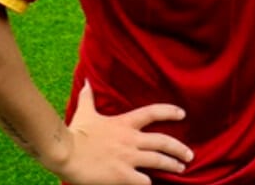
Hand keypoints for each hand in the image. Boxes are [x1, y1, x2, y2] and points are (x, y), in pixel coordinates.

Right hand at [51, 81, 193, 184]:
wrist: (65, 152)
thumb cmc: (75, 133)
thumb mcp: (85, 113)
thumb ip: (88, 98)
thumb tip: (86, 81)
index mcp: (124, 124)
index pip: (152, 113)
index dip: (169, 112)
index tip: (182, 114)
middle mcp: (130, 140)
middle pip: (163, 142)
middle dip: (179, 148)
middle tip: (189, 155)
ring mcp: (128, 158)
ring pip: (159, 161)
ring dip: (172, 165)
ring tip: (181, 169)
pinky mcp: (123, 175)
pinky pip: (143, 181)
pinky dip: (148, 183)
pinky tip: (150, 183)